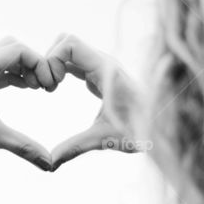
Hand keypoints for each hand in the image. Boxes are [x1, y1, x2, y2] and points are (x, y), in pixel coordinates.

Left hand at [0, 38, 58, 170]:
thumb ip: (24, 146)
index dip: (39, 63)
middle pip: (11, 47)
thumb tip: (51, 165)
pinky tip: (25, 88)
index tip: (50, 86)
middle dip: (32, 62)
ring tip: (38, 88)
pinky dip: (12, 76)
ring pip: (3, 59)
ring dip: (23, 68)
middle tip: (44, 84)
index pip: (18, 49)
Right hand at [47, 34, 141, 169]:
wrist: (157, 127)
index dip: (52, 60)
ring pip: (68, 48)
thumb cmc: (134, 132)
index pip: (70, 44)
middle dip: (49, 60)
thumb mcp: (104, 140)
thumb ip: (76, 147)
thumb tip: (51, 163)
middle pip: (66, 41)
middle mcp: (104, 62)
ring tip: (49, 88)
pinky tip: (55, 89)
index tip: (50, 87)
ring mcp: (101, 65)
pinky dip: (60, 68)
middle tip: (46, 87)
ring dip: (54, 63)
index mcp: (106, 70)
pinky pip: (72, 60)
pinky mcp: (98, 72)